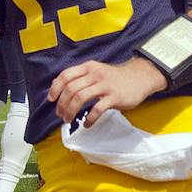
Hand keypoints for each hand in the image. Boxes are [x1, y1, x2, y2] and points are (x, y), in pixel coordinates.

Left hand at [49, 57, 166, 127]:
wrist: (140, 77)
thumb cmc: (116, 78)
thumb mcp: (96, 71)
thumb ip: (81, 77)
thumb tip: (59, 86)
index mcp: (88, 67)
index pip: (66, 75)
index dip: (55, 88)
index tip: (51, 99)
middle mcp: (95, 75)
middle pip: (71, 89)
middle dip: (62, 104)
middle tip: (60, 114)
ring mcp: (105, 86)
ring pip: (81, 97)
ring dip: (71, 111)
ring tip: (68, 120)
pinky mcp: (114, 97)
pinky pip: (97, 109)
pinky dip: (89, 119)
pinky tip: (87, 124)